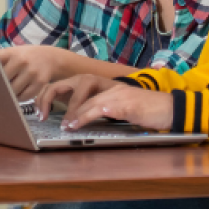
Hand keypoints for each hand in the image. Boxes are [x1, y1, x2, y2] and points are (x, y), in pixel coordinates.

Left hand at [0, 45, 82, 99]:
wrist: (51, 58)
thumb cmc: (27, 57)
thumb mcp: (13, 52)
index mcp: (11, 53)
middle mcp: (21, 61)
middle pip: (3, 81)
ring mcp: (32, 72)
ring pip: (14, 91)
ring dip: (10, 94)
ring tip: (9, 93)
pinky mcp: (40, 82)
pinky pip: (25, 96)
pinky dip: (20, 98)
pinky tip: (19, 95)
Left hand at [36, 75, 178, 131]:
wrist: (170, 109)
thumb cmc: (143, 110)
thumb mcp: (115, 107)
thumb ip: (96, 109)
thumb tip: (74, 120)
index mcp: (99, 84)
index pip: (67, 85)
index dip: (48, 95)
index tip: (39, 110)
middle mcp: (104, 84)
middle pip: (68, 84)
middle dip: (48, 97)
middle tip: (40, 115)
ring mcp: (113, 92)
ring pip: (82, 97)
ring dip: (68, 112)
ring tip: (60, 125)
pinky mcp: (123, 103)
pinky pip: (98, 108)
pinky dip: (83, 117)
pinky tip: (75, 125)